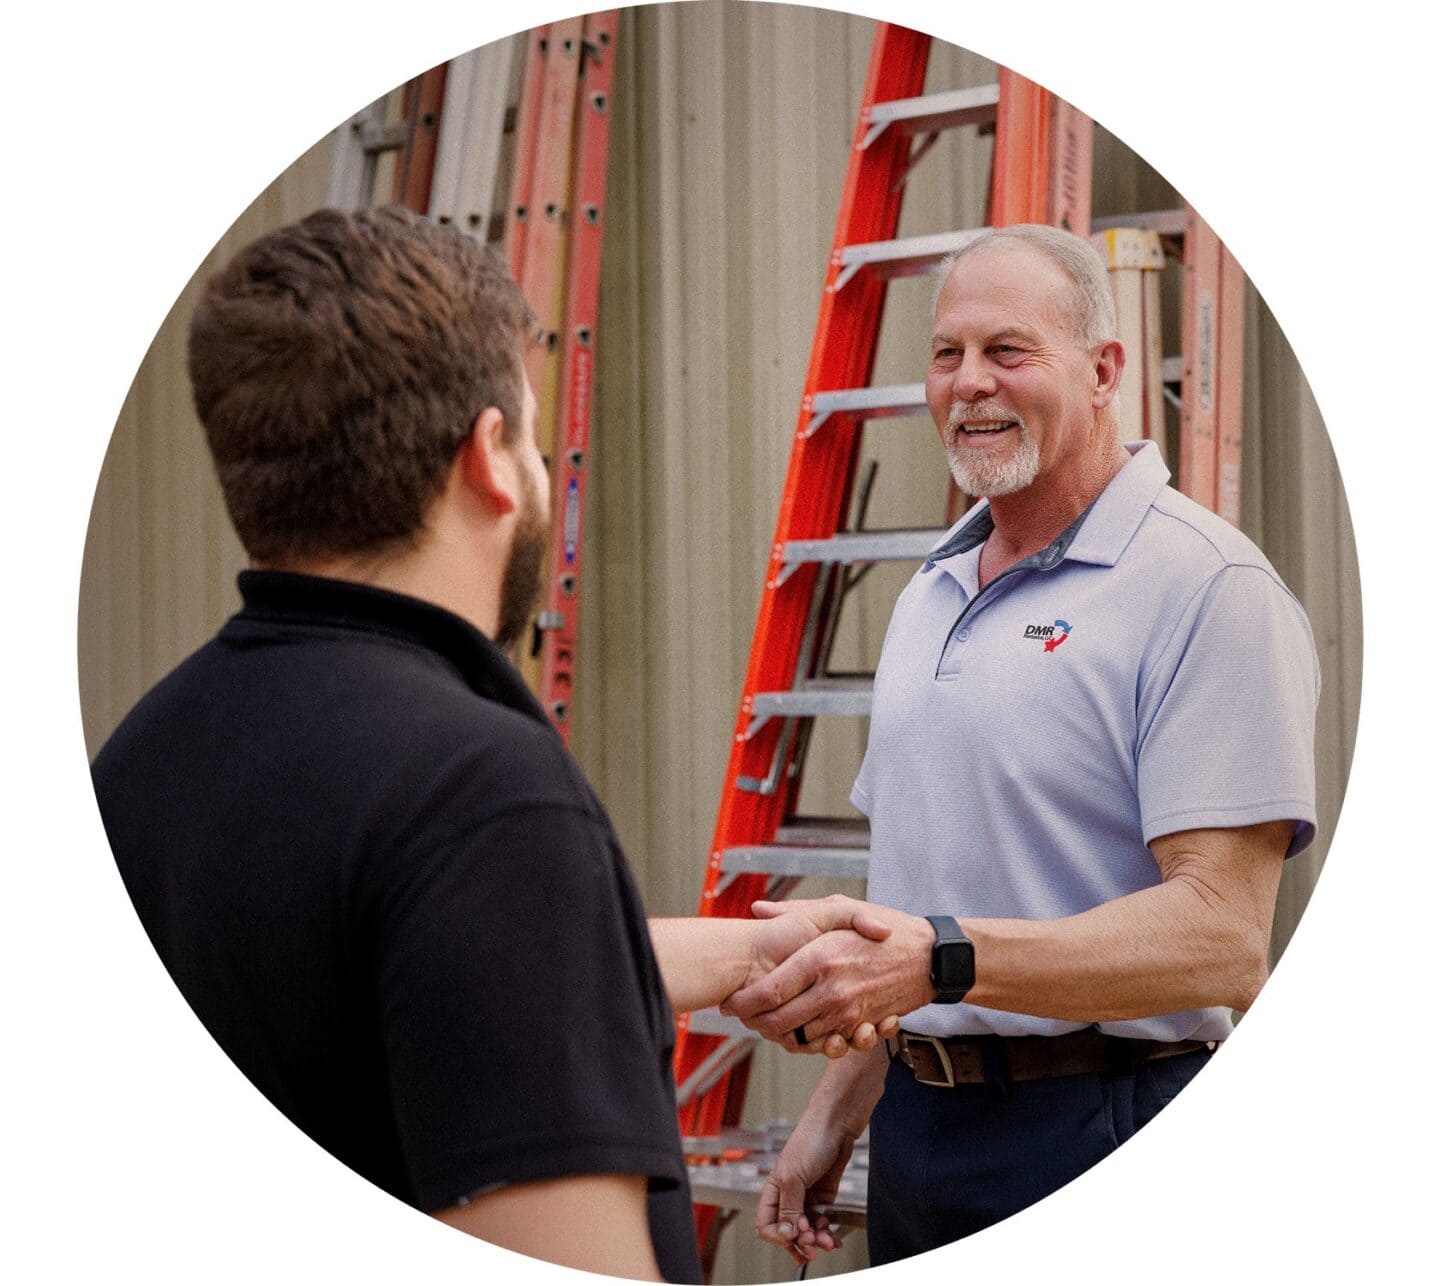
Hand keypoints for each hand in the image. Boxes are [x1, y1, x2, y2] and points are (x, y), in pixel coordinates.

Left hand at [726, 897, 934, 1043]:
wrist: (929, 957)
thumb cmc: (884, 927)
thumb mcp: (841, 909)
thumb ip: (796, 911)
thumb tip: (760, 909)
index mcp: (820, 958)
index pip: (771, 990)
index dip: (744, 1001)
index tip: (729, 1003)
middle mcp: (831, 990)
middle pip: (779, 1022)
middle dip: (754, 1023)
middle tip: (741, 1017)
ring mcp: (847, 1013)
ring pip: (799, 1038)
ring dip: (778, 1035)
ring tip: (764, 1022)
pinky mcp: (860, 1026)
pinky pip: (825, 1044)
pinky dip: (808, 1042)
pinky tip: (798, 1027)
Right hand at [756, 1114, 855, 1265]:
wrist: (837, 1126)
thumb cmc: (810, 1140)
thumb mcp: (794, 1176)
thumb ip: (789, 1207)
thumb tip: (788, 1233)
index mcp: (772, 1190)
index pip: (766, 1225)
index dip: (778, 1235)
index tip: (793, 1235)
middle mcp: (788, 1197)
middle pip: (788, 1233)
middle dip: (800, 1243)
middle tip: (813, 1246)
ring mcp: (807, 1198)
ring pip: (806, 1232)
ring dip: (816, 1241)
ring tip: (827, 1241)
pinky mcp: (824, 1198)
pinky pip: (822, 1224)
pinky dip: (827, 1234)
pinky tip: (833, 1238)